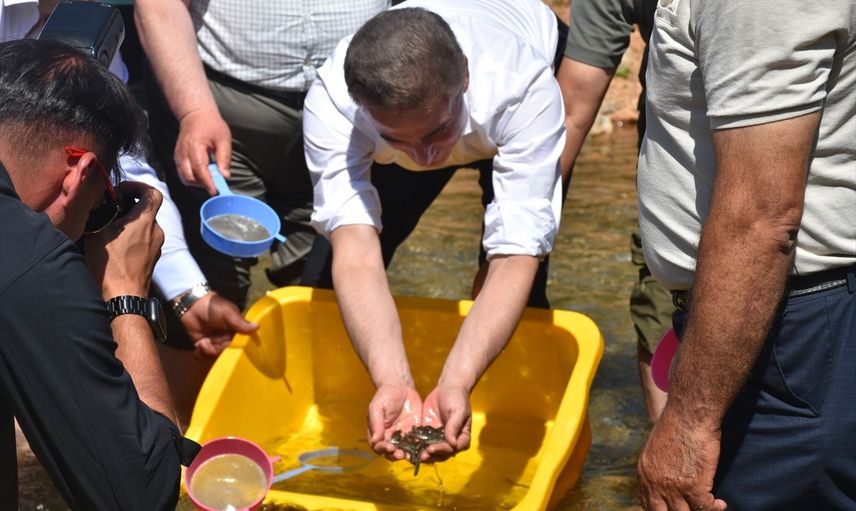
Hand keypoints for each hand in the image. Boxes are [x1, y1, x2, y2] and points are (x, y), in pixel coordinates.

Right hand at [84, 181, 163, 298]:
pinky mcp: (153, 259)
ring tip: (109, 232)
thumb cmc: (110, 265)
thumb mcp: (98, 232)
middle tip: (110, 212)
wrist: (123, 296)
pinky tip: (116, 248)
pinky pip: (145, 241)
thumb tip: (99, 199)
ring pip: (145, 227)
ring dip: (129, 225)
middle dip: (129, 208)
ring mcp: (157, 247)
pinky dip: (133, 239)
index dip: (139, 186)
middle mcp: (157, 232)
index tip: (123, 189)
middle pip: (147, 211)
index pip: (153, 193)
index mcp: (146, 221)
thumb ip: (101, 212)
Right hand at [174, 107, 230, 194]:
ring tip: (209, 180)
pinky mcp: (178, 157)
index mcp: (195, 147)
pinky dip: (192, 178)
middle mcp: (183, 153)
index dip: (207, 183)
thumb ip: (224, 158)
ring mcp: (179, 155)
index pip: (200, 170)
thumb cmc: (211, 125)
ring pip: (184, 177)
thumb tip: (225, 176)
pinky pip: (182, 172)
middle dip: (201, 185)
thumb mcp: (223, 139)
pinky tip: (202, 175)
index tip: (215, 191)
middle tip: (214, 186)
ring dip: (196, 183)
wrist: (196, 115)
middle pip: (188, 177)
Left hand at [178, 292, 258, 355]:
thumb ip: (241, 323)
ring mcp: (215, 342)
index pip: (240, 344)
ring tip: (203, 343)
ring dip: (208, 351)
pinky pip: (204, 356)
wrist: (191, 305)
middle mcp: (227, 338)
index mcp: (236, 330)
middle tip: (210, 342)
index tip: (228, 346)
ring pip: (215, 356)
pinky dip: (201, 353)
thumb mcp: (228, 313)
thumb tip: (258, 327)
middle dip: (218, 350)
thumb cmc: (213, 306)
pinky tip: (199, 344)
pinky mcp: (203, 345)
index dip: (235, 348)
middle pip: (227, 352)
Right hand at [367, 385, 422, 460]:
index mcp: (378, 433)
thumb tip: (375, 441)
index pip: (378, 446)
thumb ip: (376, 423)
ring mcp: (403, 436)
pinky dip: (419, 448)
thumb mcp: (377, 407)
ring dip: (408, 455)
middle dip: (396, 455)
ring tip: (412, 455)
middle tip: (401, 454)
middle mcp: (390, 438)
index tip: (389, 448)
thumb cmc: (385, 396)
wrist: (402, 387)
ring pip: (405, 450)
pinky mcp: (415, 433)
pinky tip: (423, 448)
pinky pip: (417, 443)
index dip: (383, 449)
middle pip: (391, 452)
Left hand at [420, 385, 471, 461]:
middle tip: (421, 455)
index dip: (442, 450)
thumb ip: (454, 426)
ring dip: (423, 454)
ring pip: (431, 451)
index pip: (453, 448)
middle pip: (442, 453)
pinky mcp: (428, 433)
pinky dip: (416, 446)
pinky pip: (422, 442)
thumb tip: (452, 443)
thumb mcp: (458, 410)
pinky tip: (408, 446)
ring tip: (413, 455)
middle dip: (431, 455)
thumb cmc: (457, 398)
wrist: (447, 387)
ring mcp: (439, 438)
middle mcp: (451, 441)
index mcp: (462, 437)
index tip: (431, 448)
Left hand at [637, 409, 726, 510]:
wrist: (689, 415)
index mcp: (644, 473)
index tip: (673, 510)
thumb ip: (657, 466)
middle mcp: (655, 483)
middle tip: (690, 509)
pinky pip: (705, 508)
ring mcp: (673, 487)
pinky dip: (715, 508)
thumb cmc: (677, 425)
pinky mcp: (693, 486)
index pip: (648, 505)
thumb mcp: (656, 447)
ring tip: (709, 507)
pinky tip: (720, 504)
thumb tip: (666, 477)